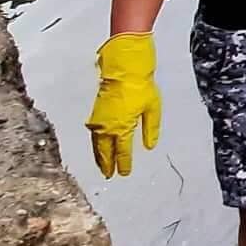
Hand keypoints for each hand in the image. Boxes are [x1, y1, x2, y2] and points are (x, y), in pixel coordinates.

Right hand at [87, 33, 161, 178]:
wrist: (124, 69)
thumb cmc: (140, 87)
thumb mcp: (152, 109)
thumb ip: (150, 129)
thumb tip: (149, 145)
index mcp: (123, 128)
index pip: (123, 152)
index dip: (123, 164)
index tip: (124, 172)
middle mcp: (108, 127)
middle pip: (106, 151)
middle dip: (107, 164)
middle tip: (108, 175)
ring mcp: (99, 121)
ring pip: (97, 144)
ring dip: (99, 156)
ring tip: (102, 166)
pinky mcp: (95, 113)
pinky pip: (94, 135)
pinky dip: (95, 144)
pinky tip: (97, 146)